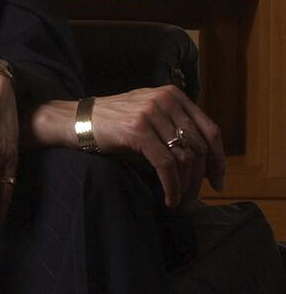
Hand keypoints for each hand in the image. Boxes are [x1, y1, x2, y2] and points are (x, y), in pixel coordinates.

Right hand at [89, 86, 224, 208]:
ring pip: (184, 158)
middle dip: (201, 178)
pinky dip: (171, 186)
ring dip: (186, 186)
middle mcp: (165, 100)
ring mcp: (150, 113)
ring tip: (180, 201)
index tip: (217, 181)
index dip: (219, 160)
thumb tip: (206, 161)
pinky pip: (165, 165)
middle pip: (199, 147)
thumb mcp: (150, 115)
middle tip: (195, 198)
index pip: (210, 130)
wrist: (76, 119)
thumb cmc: (114, 122)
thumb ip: (175, 126)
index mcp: (172, 95)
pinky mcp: (137, 129)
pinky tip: (168, 198)